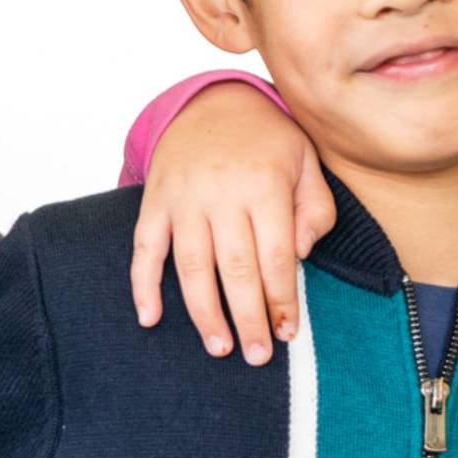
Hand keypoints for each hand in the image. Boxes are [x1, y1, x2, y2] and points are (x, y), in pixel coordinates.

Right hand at [130, 83, 335, 362]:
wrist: (213, 102)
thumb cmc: (269, 140)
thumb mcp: (308, 162)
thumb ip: (315, 209)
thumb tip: (300, 255)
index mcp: (265, 185)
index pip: (277, 255)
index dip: (282, 298)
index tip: (289, 332)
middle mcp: (221, 194)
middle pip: (235, 268)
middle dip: (248, 317)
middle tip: (258, 355)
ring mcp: (183, 199)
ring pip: (192, 266)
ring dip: (204, 312)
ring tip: (219, 348)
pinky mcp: (154, 201)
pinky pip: (144, 248)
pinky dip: (143, 285)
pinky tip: (150, 318)